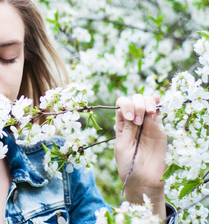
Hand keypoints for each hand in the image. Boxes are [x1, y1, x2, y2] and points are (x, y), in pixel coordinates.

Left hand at [114, 94, 166, 218]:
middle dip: (137, 104)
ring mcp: (147, 124)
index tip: (129, 118)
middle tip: (138, 121)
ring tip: (148, 113)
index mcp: (121, 124)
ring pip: (147, 102)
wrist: (144, 179)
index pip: (122, 105)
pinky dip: (157, 104)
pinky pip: (159, 111)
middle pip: (135, 100)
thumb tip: (131, 109)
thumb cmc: (128, 165)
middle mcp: (134, 121)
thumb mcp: (122, 146)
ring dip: (147, 102)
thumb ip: (127, 129)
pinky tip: (157, 103)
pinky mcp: (159, 128)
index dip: (126, 106)